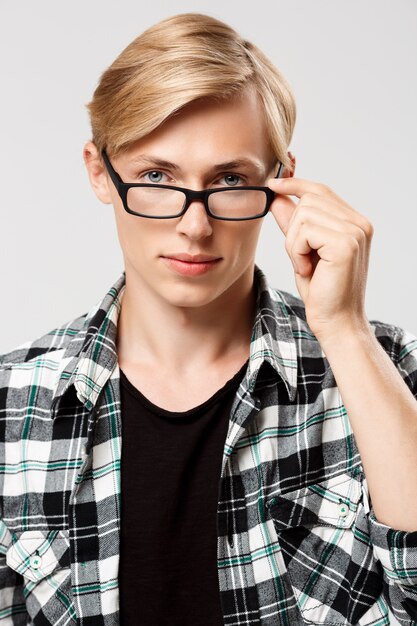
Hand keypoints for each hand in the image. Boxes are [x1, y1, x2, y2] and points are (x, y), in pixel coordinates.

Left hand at [267, 176, 373, 343]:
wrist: (335, 322)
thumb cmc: (321, 291)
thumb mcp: (301, 250)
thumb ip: (292, 222)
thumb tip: (277, 195)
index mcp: (354, 222)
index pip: (321, 190)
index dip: (295, 184)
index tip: (273, 184)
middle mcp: (359, 223)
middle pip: (309, 200)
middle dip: (293, 229)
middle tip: (300, 258)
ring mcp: (355, 231)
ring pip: (303, 214)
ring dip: (294, 243)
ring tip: (306, 265)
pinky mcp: (345, 243)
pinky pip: (304, 231)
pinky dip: (297, 251)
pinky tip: (308, 269)